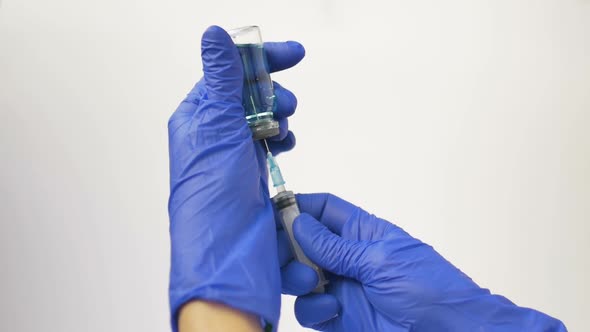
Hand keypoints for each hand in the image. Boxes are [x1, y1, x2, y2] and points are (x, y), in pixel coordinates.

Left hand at [167, 26, 304, 330]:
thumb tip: (214, 36)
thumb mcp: (219, 129)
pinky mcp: (250, 179)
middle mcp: (212, 138)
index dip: (259, 60)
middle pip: (246, 96)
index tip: (292, 54)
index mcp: (196, 120)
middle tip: (287, 104)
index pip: (226, 74)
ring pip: (260, 121)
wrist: (228, 260)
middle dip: (272, 93)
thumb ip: (222, 80)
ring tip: (284, 129)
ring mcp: (232, 159)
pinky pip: (267, 147)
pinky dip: (280, 141)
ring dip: (278, 117)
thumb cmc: (215, 202)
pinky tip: (285, 147)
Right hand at [282, 193, 566, 330]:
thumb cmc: (425, 286)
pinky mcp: (337, 316)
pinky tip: (330, 310)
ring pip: (298, 276)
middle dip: (286, 247)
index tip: (270, 214)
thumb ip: (335, 246)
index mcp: (360, 231)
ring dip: (296, 277)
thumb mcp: (379, 259)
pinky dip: (312, 308)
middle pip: (301, 243)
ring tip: (311, 282)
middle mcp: (345, 256)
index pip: (321, 209)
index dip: (296, 207)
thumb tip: (298, 222)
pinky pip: (308, 308)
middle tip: (279, 255)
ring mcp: (340, 286)